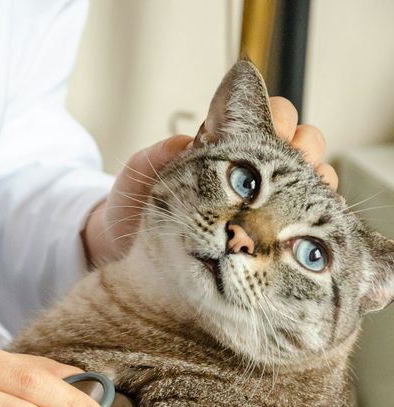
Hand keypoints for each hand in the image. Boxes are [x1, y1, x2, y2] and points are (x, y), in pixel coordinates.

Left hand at [82, 97, 338, 267]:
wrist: (129, 249)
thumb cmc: (135, 207)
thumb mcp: (142, 172)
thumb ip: (165, 152)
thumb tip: (194, 140)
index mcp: (226, 145)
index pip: (272, 115)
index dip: (279, 117)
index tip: (272, 131)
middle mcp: (252, 170)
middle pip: (304, 141)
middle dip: (303, 146)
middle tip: (288, 164)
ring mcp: (264, 201)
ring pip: (315, 175)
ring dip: (316, 177)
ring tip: (302, 190)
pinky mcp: (268, 233)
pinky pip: (309, 215)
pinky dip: (319, 209)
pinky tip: (314, 213)